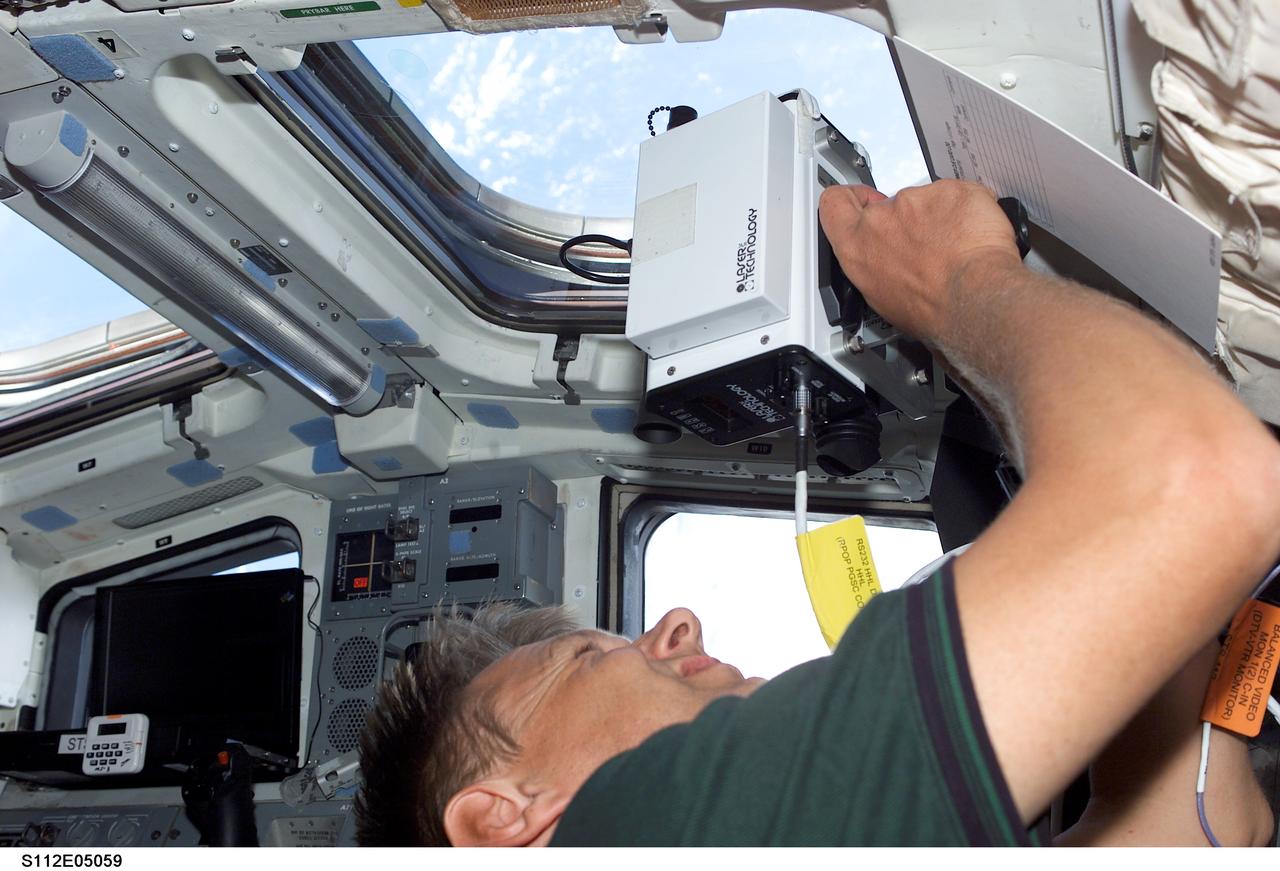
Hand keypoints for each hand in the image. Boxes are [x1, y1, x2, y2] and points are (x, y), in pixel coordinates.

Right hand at [818, 180, 1024, 346]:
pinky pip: (957, 195)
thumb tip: (887, 268)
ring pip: (926, 200)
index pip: (834, 204)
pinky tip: (972, 235)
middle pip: (887, 204)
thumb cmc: (933, 310)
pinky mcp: (949, 191)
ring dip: (940, 217)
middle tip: (926, 240)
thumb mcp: (883, 301)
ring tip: (955, 247)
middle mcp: (880, 220)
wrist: (972, 300)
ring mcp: (914, 201)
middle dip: (907, 218)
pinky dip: (966, 210)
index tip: (861, 200)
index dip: (849, 199)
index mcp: (856, 248)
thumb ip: (876, 268)